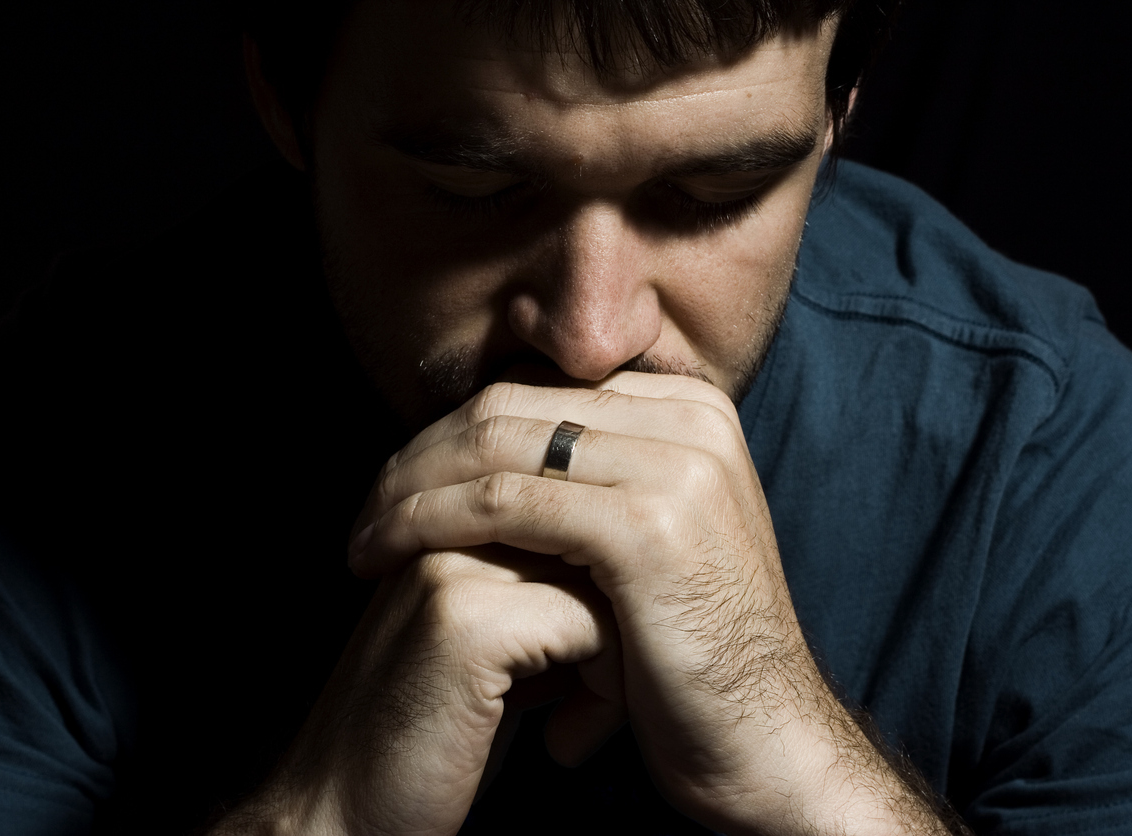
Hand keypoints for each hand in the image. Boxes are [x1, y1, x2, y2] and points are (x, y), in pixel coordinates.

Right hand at [210, 544, 619, 835]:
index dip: (609, 585)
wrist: (346, 812)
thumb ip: (538, 584)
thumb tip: (623, 563)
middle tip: (601, 690)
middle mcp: (446, 526)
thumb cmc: (433, 737)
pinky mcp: (467, 621)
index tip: (598, 661)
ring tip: (587, 712)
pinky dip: (607, 689)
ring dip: (619, 653)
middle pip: (595, 532)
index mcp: (448, 518)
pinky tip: (568, 739)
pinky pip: (596, 626)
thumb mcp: (492, 642)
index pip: (575, 508)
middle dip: (624, 611)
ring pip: (607, 572)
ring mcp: (452, 567)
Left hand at [349, 372, 952, 833]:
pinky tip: (388, 555)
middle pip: (509, 406)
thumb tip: (486, 445)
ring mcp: (676, 466)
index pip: (537, 388)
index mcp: (691, 409)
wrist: (769, 740)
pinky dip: (428, 523)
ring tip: (362, 540)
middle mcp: (692, 419)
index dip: (452, 430)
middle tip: (366, 510)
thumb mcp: (651, 535)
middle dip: (419, 455)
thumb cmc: (691, 653)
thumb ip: (593, 474)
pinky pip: (503, 504)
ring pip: (494, 445)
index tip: (399, 483)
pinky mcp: (648, 525)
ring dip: (407, 490)